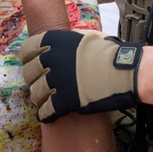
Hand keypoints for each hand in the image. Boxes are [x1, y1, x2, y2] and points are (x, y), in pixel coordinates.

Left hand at [21, 30, 140, 121]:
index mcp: (54, 41)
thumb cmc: (110, 53)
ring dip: (39, 98)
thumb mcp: (85, 36)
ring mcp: (56, 81)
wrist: (125, 71)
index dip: (28, 58)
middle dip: (33, 79)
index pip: (27, 49)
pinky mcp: (63, 101)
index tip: (31, 64)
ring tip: (44, 101)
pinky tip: (48, 115)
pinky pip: (46, 111)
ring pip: (35, 93)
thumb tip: (60, 42)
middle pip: (29, 73)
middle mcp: (51, 60)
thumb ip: (67, 41)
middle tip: (39, 84)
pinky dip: (46, 114)